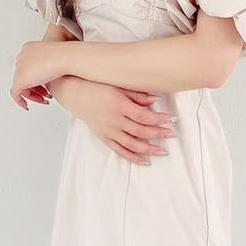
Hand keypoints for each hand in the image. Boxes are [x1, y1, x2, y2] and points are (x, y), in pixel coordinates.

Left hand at [10, 41, 63, 109]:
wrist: (64, 57)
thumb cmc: (64, 56)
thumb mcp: (56, 57)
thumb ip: (49, 64)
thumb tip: (50, 74)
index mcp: (28, 49)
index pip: (28, 67)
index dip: (37, 78)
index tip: (46, 85)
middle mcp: (21, 57)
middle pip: (24, 76)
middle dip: (36, 88)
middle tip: (46, 95)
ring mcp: (19, 68)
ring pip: (21, 86)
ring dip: (33, 95)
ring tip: (43, 100)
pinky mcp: (20, 80)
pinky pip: (15, 93)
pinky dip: (20, 101)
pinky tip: (26, 106)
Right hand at [52, 78, 175, 165]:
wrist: (74, 93)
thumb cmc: (96, 86)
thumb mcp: (117, 85)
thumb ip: (137, 94)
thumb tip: (156, 100)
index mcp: (118, 105)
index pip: (143, 116)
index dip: (158, 119)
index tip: (170, 119)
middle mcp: (113, 120)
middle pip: (140, 131)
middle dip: (157, 134)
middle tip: (171, 134)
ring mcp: (108, 131)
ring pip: (131, 144)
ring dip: (148, 149)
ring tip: (162, 151)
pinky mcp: (104, 137)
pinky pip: (119, 150)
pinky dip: (132, 157)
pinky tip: (144, 160)